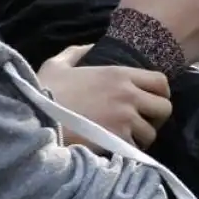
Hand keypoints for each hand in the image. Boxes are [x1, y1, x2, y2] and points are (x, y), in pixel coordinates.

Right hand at [37, 45, 171, 148]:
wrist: (33, 118)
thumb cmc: (45, 91)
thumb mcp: (58, 65)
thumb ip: (77, 52)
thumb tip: (89, 47)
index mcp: (120, 74)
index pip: (161, 82)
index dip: (160, 93)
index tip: (150, 101)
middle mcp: (128, 94)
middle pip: (164, 108)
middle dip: (156, 117)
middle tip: (142, 122)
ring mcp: (125, 118)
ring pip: (151, 132)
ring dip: (142, 137)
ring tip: (128, 137)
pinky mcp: (117, 139)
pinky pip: (136, 148)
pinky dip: (129, 150)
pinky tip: (117, 147)